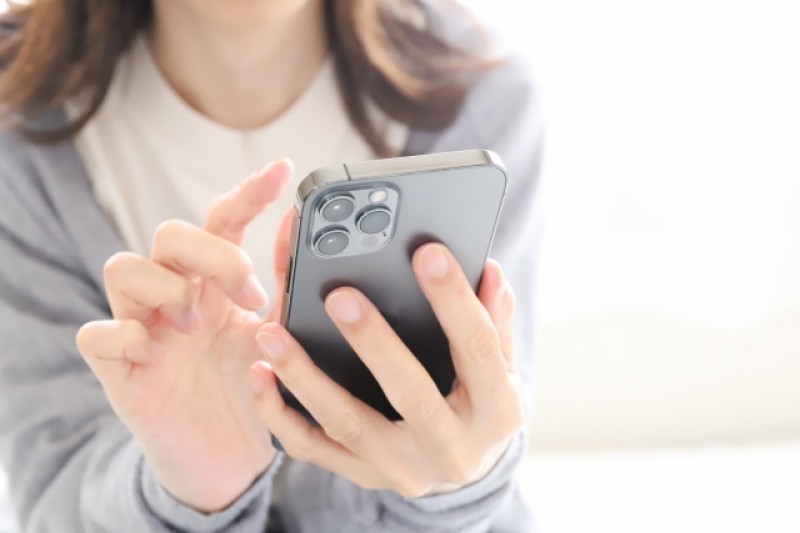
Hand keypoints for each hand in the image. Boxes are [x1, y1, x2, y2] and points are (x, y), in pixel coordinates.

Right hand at [76, 160, 291, 511]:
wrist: (230, 458)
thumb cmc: (249, 388)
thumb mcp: (277, 333)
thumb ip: (285, 282)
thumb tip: (296, 223)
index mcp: (214, 284)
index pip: (222, 221)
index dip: (248, 192)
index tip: (283, 169)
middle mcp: (175, 296)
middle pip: (169, 234)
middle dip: (212, 252)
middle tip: (249, 292)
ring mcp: (142, 329)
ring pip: (122, 267)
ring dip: (167, 287)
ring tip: (196, 324)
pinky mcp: (118, 370)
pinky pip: (96, 334)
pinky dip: (123, 335)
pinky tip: (154, 352)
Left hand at [251, 243, 523, 497]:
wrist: (466, 473)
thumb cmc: (482, 405)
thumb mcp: (502, 365)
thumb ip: (494, 320)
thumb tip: (488, 270)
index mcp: (496, 411)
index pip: (477, 349)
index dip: (453, 300)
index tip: (427, 252)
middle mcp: (450, 448)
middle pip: (410, 393)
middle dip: (373, 342)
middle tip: (339, 294)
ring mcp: (402, 467)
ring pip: (348, 423)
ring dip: (306, 376)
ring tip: (273, 332)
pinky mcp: (363, 475)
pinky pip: (313, 449)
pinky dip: (281, 414)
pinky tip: (259, 375)